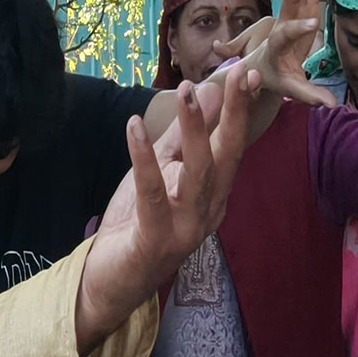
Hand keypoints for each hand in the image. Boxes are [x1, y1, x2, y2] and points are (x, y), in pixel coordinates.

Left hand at [75, 62, 258, 353]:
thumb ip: (180, 139)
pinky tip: (134, 129)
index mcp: (213, 196)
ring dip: (193, 131)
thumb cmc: (136, 224)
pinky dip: (144, 161)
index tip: (248, 73)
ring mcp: (185, 229)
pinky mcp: (155, 241)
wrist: (109, 283)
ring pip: (197, 174)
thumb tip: (206, 93)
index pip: (232, 148)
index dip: (241, 111)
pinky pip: (153, 195)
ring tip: (187, 92)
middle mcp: (208, 212)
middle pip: (226, 157)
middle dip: (234, 115)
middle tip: (238, 75)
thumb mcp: (158, 174)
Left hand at [219, 0, 333, 109]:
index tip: (313, 24)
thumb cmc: (271, 79)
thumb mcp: (289, 89)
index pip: (286, 35)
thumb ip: (308, 96)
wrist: (255, 67)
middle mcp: (282, 25)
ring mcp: (290, 14)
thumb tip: (332, 107)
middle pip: (289, 2)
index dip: (298, 30)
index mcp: (277, 44)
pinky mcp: (298, 10)